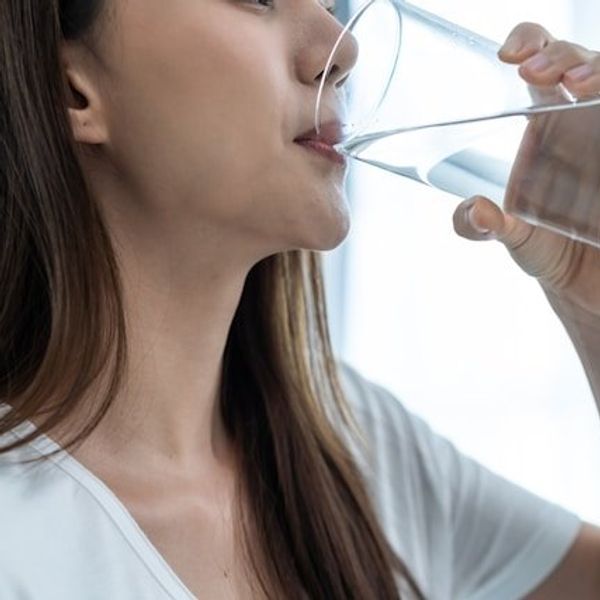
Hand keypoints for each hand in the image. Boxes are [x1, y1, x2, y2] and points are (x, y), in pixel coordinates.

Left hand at [453, 23, 599, 320]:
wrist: (588, 280)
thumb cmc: (549, 248)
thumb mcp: (510, 236)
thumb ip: (479, 226)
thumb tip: (473, 211)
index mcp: (547, 123)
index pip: (542, 61)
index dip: (530, 41)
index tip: (508, 57)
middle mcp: (583, 118)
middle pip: (581, 61)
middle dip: (562, 55)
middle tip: (535, 74)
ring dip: (599, 70)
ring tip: (579, 87)